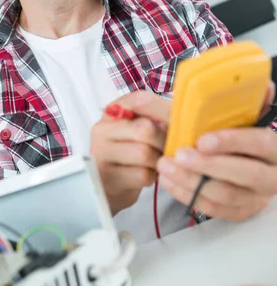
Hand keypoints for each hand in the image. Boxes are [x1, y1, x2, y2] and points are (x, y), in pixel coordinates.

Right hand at [90, 91, 170, 215]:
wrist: (113, 185)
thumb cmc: (133, 151)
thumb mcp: (143, 129)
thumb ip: (159, 117)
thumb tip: (185, 116)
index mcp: (113, 111)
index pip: (140, 101)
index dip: (164, 110)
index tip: (177, 122)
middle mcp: (101, 129)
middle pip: (145, 129)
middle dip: (163, 141)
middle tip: (167, 148)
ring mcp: (101, 154)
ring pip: (144, 153)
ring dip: (158, 161)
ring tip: (157, 162)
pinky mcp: (107, 178)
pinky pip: (142, 175)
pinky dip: (151, 177)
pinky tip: (147, 175)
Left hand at [157, 83, 276, 220]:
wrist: (245, 162)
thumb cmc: (238, 135)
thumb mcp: (242, 117)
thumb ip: (245, 100)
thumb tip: (261, 82)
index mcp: (275, 148)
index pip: (261, 143)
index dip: (232, 141)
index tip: (202, 139)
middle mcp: (272, 175)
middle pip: (245, 174)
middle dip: (208, 165)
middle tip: (179, 155)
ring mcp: (256, 197)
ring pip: (225, 195)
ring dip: (191, 181)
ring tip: (165, 166)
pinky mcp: (240, 212)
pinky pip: (213, 209)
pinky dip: (187, 195)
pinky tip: (169, 181)